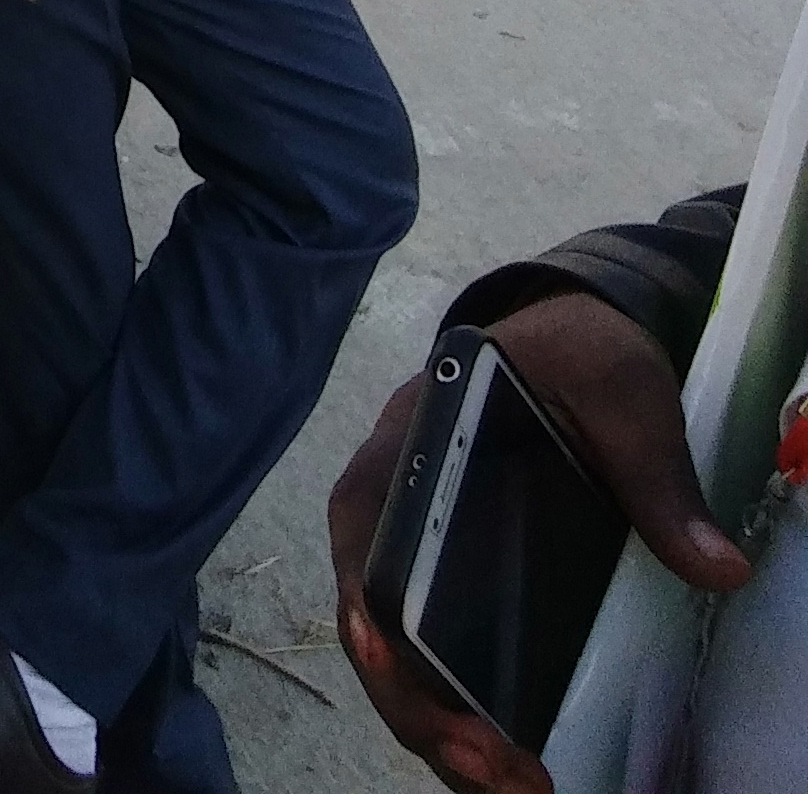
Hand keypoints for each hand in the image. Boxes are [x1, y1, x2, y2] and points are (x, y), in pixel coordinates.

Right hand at [327, 291, 749, 792]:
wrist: (564, 336)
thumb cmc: (574, 354)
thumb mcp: (621, 391)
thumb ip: (656, 473)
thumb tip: (717, 567)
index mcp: (405, 445)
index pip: (367, 543)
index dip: (377, 621)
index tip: (418, 682)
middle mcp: (383, 501)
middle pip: (369, 620)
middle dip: (419, 708)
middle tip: (496, 769)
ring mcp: (402, 541)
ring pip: (388, 649)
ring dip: (433, 726)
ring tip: (505, 781)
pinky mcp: (434, 572)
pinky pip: (417, 649)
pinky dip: (445, 711)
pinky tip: (498, 757)